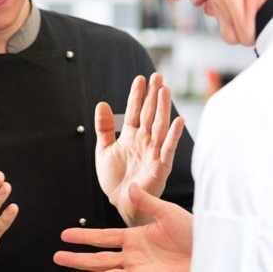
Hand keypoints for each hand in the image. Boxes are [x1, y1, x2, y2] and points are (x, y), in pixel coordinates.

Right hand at [53, 183, 192, 270]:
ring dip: (84, 267)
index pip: (104, 237)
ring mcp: (139, 269)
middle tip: (57, 256)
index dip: (84, 236)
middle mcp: (134, 256)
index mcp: (136, 238)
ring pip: (105, 269)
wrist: (215, 255)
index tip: (66, 235)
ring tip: (65, 265)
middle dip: (77, 257)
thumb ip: (148, 202)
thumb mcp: (171, 214)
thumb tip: (131, 187)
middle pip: (98, 257)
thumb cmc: (198, 236)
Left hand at [95, 73, 184, 225]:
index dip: (137, 95)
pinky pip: (167, 148)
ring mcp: (153, 152)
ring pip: (159, 126)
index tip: (140, 78)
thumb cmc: (115, 178)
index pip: (135, 111)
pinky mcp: (160, 166)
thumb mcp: (103, 149)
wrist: (120, 202)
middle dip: (153, 95)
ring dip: (163, 109)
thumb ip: (104, 127)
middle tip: (157, 76)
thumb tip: (101, 104)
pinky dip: (173, 135)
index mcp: (130, 136)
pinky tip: (178, 121)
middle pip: (149, 114)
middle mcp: (144, 141)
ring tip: (165, 90)